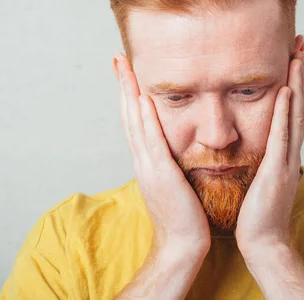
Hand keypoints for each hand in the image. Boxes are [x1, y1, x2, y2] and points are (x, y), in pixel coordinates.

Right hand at [115, 53, 210, 254]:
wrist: (182, 246)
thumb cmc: (185, 216)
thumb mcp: (175, 183)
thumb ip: (171, 164)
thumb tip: (173, 150)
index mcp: (147, 161)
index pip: (135, 121)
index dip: (130, 94)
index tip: (128, 71)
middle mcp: (143, 159)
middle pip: (129, 115)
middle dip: (123, 85)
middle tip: (118, 57)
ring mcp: (148, 166)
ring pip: (134, 122)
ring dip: (129, 92)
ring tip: (124, 66)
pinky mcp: (161, 174)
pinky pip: (151, 141)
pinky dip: (144, 118)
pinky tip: (142, 98)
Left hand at [235, 48, 303, 256]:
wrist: (262, 242)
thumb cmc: (257, 213)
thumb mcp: (259, 176)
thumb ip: (262, 157)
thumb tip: (256, 142)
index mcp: (283, 152)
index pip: (291, 110)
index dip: (293, 83)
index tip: (291, 57)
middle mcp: (289, 152)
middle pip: (299, 105)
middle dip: (300, 74)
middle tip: (300, 44)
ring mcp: (286, 161)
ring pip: (296, 115)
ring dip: (298, 84)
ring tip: (298, 56)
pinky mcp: (276, 172)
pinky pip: (282, 137)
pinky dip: (286, 113)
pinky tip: (286, 91)